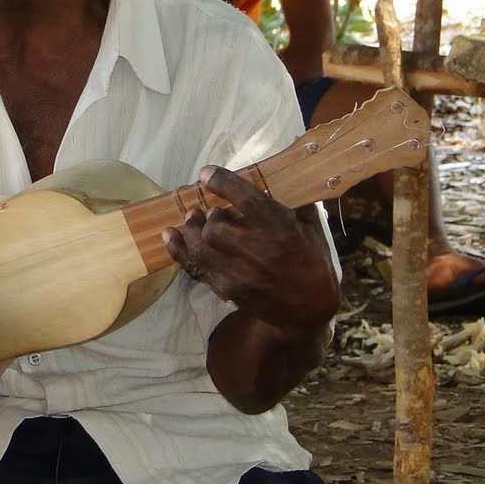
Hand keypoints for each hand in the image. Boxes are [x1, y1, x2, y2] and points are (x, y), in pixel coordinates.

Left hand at [160, 165, 338, 324]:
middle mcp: (259, 253)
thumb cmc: (312, 263)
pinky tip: (171, 236)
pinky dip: (180, 250)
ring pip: (201, 247)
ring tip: (191, 218)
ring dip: (191, 229)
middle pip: (216, 227)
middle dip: (211, 215)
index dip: (224, 184)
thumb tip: (282, 174)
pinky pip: (196, 267)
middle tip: (214, 212)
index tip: (206, 173)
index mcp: (282, 233)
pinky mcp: (227, 289)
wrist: (307, 311)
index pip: (248, 202)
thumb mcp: (312, 230)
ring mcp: (240, 274)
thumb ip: (295, 202)